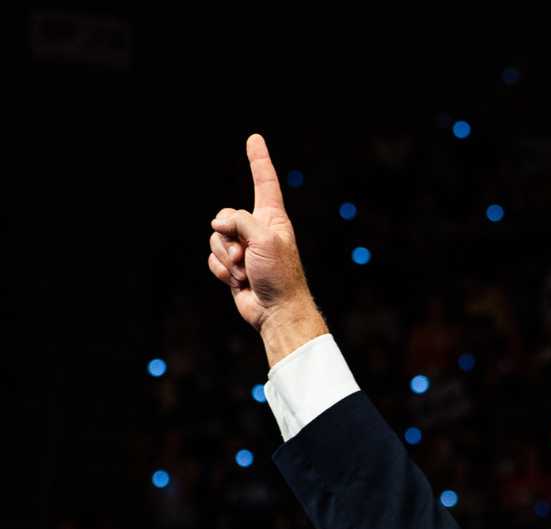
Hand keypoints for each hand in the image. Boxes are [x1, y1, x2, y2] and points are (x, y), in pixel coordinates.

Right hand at [207, 135, 322, 359]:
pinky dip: (222, 271)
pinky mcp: (233, 266)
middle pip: (225, 214)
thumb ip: (240, 221)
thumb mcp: (266, 239)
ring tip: (245, 271)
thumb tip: (219, 223)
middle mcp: (258, 230)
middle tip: (245, 256)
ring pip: (215, 238)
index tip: (255, 139)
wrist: (276, 311)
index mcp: (273, 219)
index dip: (259, 160)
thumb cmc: (280, 275)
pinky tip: (239, 282)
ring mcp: (244, 248)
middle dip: (227, 235)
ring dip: (226, 258)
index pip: (265, 183)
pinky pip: (213, 259)